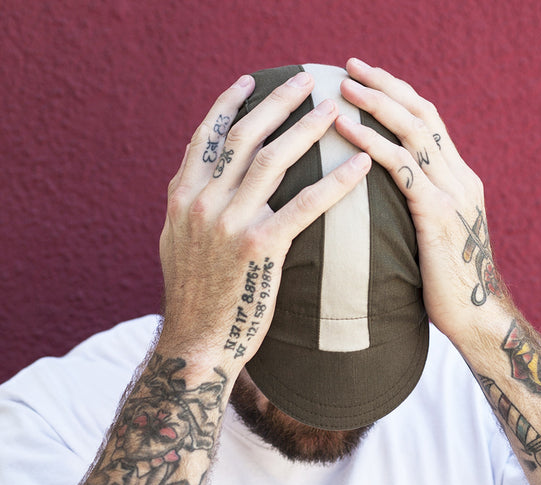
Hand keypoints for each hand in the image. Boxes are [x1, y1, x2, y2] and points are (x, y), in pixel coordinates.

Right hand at [158, 71, 370, 370]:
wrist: (196, 341)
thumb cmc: (193, 296)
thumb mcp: (176, 242)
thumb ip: (188, 207)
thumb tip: (198, 179)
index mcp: (182, 197)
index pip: (206, 136)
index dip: (228, 104)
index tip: (251, 81)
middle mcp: (201, 202)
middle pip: (242, 136)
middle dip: (276, 102)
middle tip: (307, 80)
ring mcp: (228, 223)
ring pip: (272, 159)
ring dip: (306, 128)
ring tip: (334, 109)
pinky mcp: (259, 247)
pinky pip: (305, 205)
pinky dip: (335, 181)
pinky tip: (359, 165)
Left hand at [337, 58, 502, 342]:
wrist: (475, 317)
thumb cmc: (445, 282)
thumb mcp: (433, 234)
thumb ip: (418, 207)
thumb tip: (384, 199)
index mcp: (458, 179)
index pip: (428, 122)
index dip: (398, 95)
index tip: (367, 79)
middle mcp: (460, 177)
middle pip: (422, 114)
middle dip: (386, 86)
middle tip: (351, 67)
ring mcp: (453, 194)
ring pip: (415, 133)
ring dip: (378, 105)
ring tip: (344, 88)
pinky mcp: (439, 216)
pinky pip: (404, 169)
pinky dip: (375, 146)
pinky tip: (348, 133)